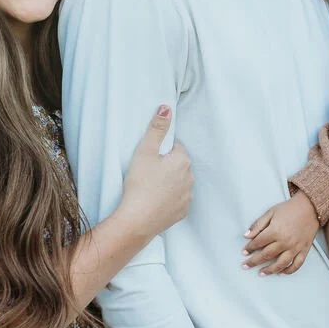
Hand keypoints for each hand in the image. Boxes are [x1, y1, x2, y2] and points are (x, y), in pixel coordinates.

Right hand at [119, 106, 192, 239]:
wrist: (138, 219)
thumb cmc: (139, 184)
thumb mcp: (144, 151)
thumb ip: (156, 128)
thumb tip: (166, 107)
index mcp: (182, 160)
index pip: (175, 147)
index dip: (160, 151)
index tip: (148, 159)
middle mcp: (190, 178)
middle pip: (178, 164)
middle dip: (167, 165)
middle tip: (147, 172)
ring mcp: (188, 196)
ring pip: (179, 182)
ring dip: (169, 182)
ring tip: (151, 187)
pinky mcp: (183, 211)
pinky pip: (178, 199)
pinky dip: (169, 198)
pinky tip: (156, 200)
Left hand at [242, 190, 319, 275]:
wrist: (310, 207)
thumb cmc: (290, 209)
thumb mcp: (271, 212)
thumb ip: (258, 225)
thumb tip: (246, 235)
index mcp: (275, 231)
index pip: (258, 243)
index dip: (249, 248)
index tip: (244, 252)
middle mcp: (284, 241)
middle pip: (266, 255)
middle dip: (254, 261)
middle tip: (246, 266)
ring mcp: (295, 247)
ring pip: (281, 264)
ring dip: (270, 270)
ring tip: (261, 273)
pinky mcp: (304, 250)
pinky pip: (297, 264)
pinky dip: (289, 270)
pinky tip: (282, 272)